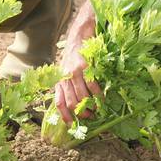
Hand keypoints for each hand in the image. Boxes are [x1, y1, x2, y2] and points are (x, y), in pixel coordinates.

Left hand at [55, 2, 101, 123]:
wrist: (79, 35)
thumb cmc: (74, 54)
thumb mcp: (65, 70)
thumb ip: (67, 84)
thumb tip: (72, 104)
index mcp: (59, 79)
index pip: (58, 102)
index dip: (64, 115)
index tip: (71, 125)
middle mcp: (64, 77)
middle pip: (71, 102)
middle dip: (81, 113)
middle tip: (89, 116)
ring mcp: (73, 72)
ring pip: (81, 97)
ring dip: (90, 106)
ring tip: (96, 109)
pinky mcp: (84, 66)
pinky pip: (92, 86)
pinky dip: (98, 95)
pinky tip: (102, 98)